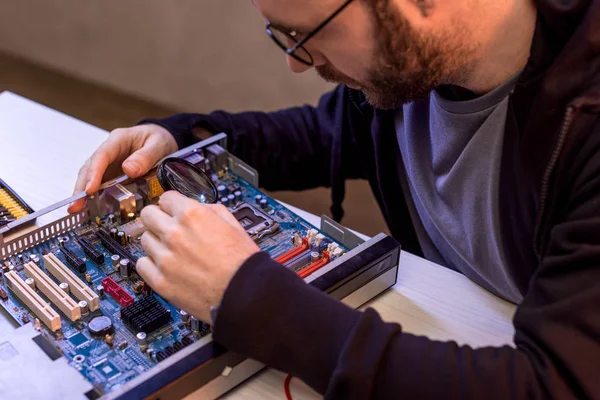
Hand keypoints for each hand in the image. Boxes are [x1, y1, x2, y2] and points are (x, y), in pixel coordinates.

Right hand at [68, 124, 177, 212]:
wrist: (162, 140)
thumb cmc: (158, 139)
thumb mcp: (158, 144)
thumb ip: (145, 156)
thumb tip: (128, 170)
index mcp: (118, 140)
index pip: (101, 156)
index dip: (93, 173)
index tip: (90, 189)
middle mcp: (109, 152)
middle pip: (89, 169)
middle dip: (81, 188)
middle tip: (75, 206)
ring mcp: (109, 164)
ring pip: (91, 178)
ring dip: (84, 195)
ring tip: (78, 212)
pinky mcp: (112, 175)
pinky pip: (101, 186)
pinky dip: (95, 198)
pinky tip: (91, 210)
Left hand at [137, 191, 260, 322]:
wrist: (245, 294)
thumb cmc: (242, 262)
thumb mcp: (232, 224)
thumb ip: (208, 210)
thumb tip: (196, 208)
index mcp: (192, 215)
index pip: (165, 198)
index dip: (172, 204)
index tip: (172, 210)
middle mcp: (175, 234)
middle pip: (147, 215)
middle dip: (158, 218)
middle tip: (167, 227)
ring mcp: (165, 258)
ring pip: (144, 239)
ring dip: (156, 242)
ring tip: (172, 251)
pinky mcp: (160, 281)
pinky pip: (142, 264)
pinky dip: (151, 264)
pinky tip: (165, 266)